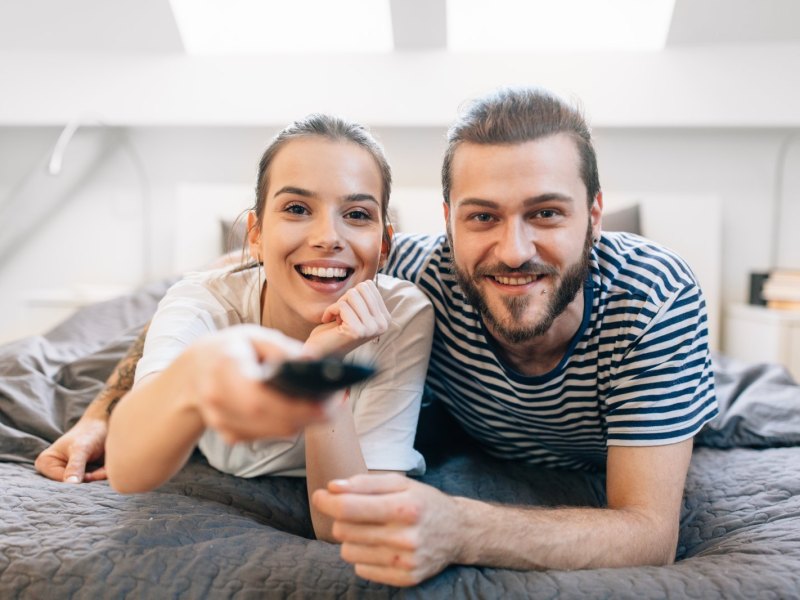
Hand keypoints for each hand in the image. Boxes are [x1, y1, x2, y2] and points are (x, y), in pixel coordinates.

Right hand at [35, 416, 108, 482]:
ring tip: (105, 465)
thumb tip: (70, 484)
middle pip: (72, 485)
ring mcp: (69, 473)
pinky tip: (106, 467)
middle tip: (102, 470)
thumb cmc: (90, 433)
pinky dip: (102, 476)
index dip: (77, 480)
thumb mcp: (81, 449)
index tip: (91, 474)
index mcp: (45, 463)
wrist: (106, 423)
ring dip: (98, 477)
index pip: (59, 481)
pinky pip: (94, 482)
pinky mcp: (82, 474)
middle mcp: (54, 470)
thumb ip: (75, 466)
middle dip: (90, 478)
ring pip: (85, 485)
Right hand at [188, 325, 330, 442]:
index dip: (295, 407)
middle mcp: (217, 399)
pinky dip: (287, 425)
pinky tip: (301, 412)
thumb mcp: (253, 336)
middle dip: (307, 416)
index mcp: (223, 369)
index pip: (260, 399)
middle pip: (270, 420)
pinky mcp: (229, 434)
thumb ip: (281, 348)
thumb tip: (313, 363)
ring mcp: (221, 421)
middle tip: (334, 405)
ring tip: (324, 405)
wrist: (193, 373)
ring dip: (302, 422)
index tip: (327, 405)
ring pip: (272, 432)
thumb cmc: (230, 349)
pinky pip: (266, 435)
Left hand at [304, 281, 390, 356]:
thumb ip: (365, 298)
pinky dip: (330, 311)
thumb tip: (368, 282)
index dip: (353, 295)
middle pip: (361, 288)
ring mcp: (371, 328)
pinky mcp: (357, 330)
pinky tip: (329, 322)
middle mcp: (382, 324)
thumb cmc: (335, 329)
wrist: (321, 351)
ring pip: (351, 295)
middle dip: (346, 299)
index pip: (369, 286)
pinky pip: (341, 305)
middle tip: (341, 315)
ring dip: (338, 305)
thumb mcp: (355, 310)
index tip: (348, 311)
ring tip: (337, 320)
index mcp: (385, 318)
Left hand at [312, 473, 461, 586]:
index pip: (349, 508)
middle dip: (342, 518)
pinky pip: (361, 570)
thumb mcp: (400, 483)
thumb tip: (332, 487)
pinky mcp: (405, 579)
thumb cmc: (424, 502)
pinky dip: (364, 556)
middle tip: (357, 512)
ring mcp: (405, 562)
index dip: (327, 502)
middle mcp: (406, 537)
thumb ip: (365, 483)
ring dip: (352, 539)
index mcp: (404, 507)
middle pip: (344, 530)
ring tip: (371, 530)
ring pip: (348, 552)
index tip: (320, 496)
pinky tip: (381, 546)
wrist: (458, 532)